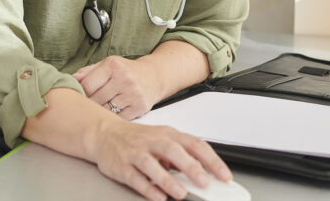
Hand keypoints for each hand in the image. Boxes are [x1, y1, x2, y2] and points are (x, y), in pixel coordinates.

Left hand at [73, 55, 160, 119]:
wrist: (154, 76)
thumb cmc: (127, 71)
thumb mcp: (108, 65)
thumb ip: (87, 72)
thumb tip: (69, 81)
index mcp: (113, 66)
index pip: (87, 85)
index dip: (80, 93)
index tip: (79, 97)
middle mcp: (124, 79)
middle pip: (95, 100)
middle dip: (89, 104)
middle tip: (86, 107)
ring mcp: (133, 94)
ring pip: (106, 111)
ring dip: (100, 113)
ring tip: (98, 111)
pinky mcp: (139, 107)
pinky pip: (118, 118)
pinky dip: (112, 118)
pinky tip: (111, 115)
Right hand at [92, 119, 231, 200]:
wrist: (105, 134)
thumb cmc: (138, 139)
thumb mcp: (163, 141)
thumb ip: (182, 156)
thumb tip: (204, 175)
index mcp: (168, 134)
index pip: (194, 144)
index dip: (211, 160)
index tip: (224, 176)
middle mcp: (153, 141)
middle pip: (173, 151)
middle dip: (191, 167)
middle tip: (204, 183)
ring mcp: (136, 152)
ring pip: (151, 164)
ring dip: (167, 180)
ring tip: (180, 193)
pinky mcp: (122, 166)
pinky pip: (135, 177)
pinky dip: (147, 188)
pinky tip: (157, 196)